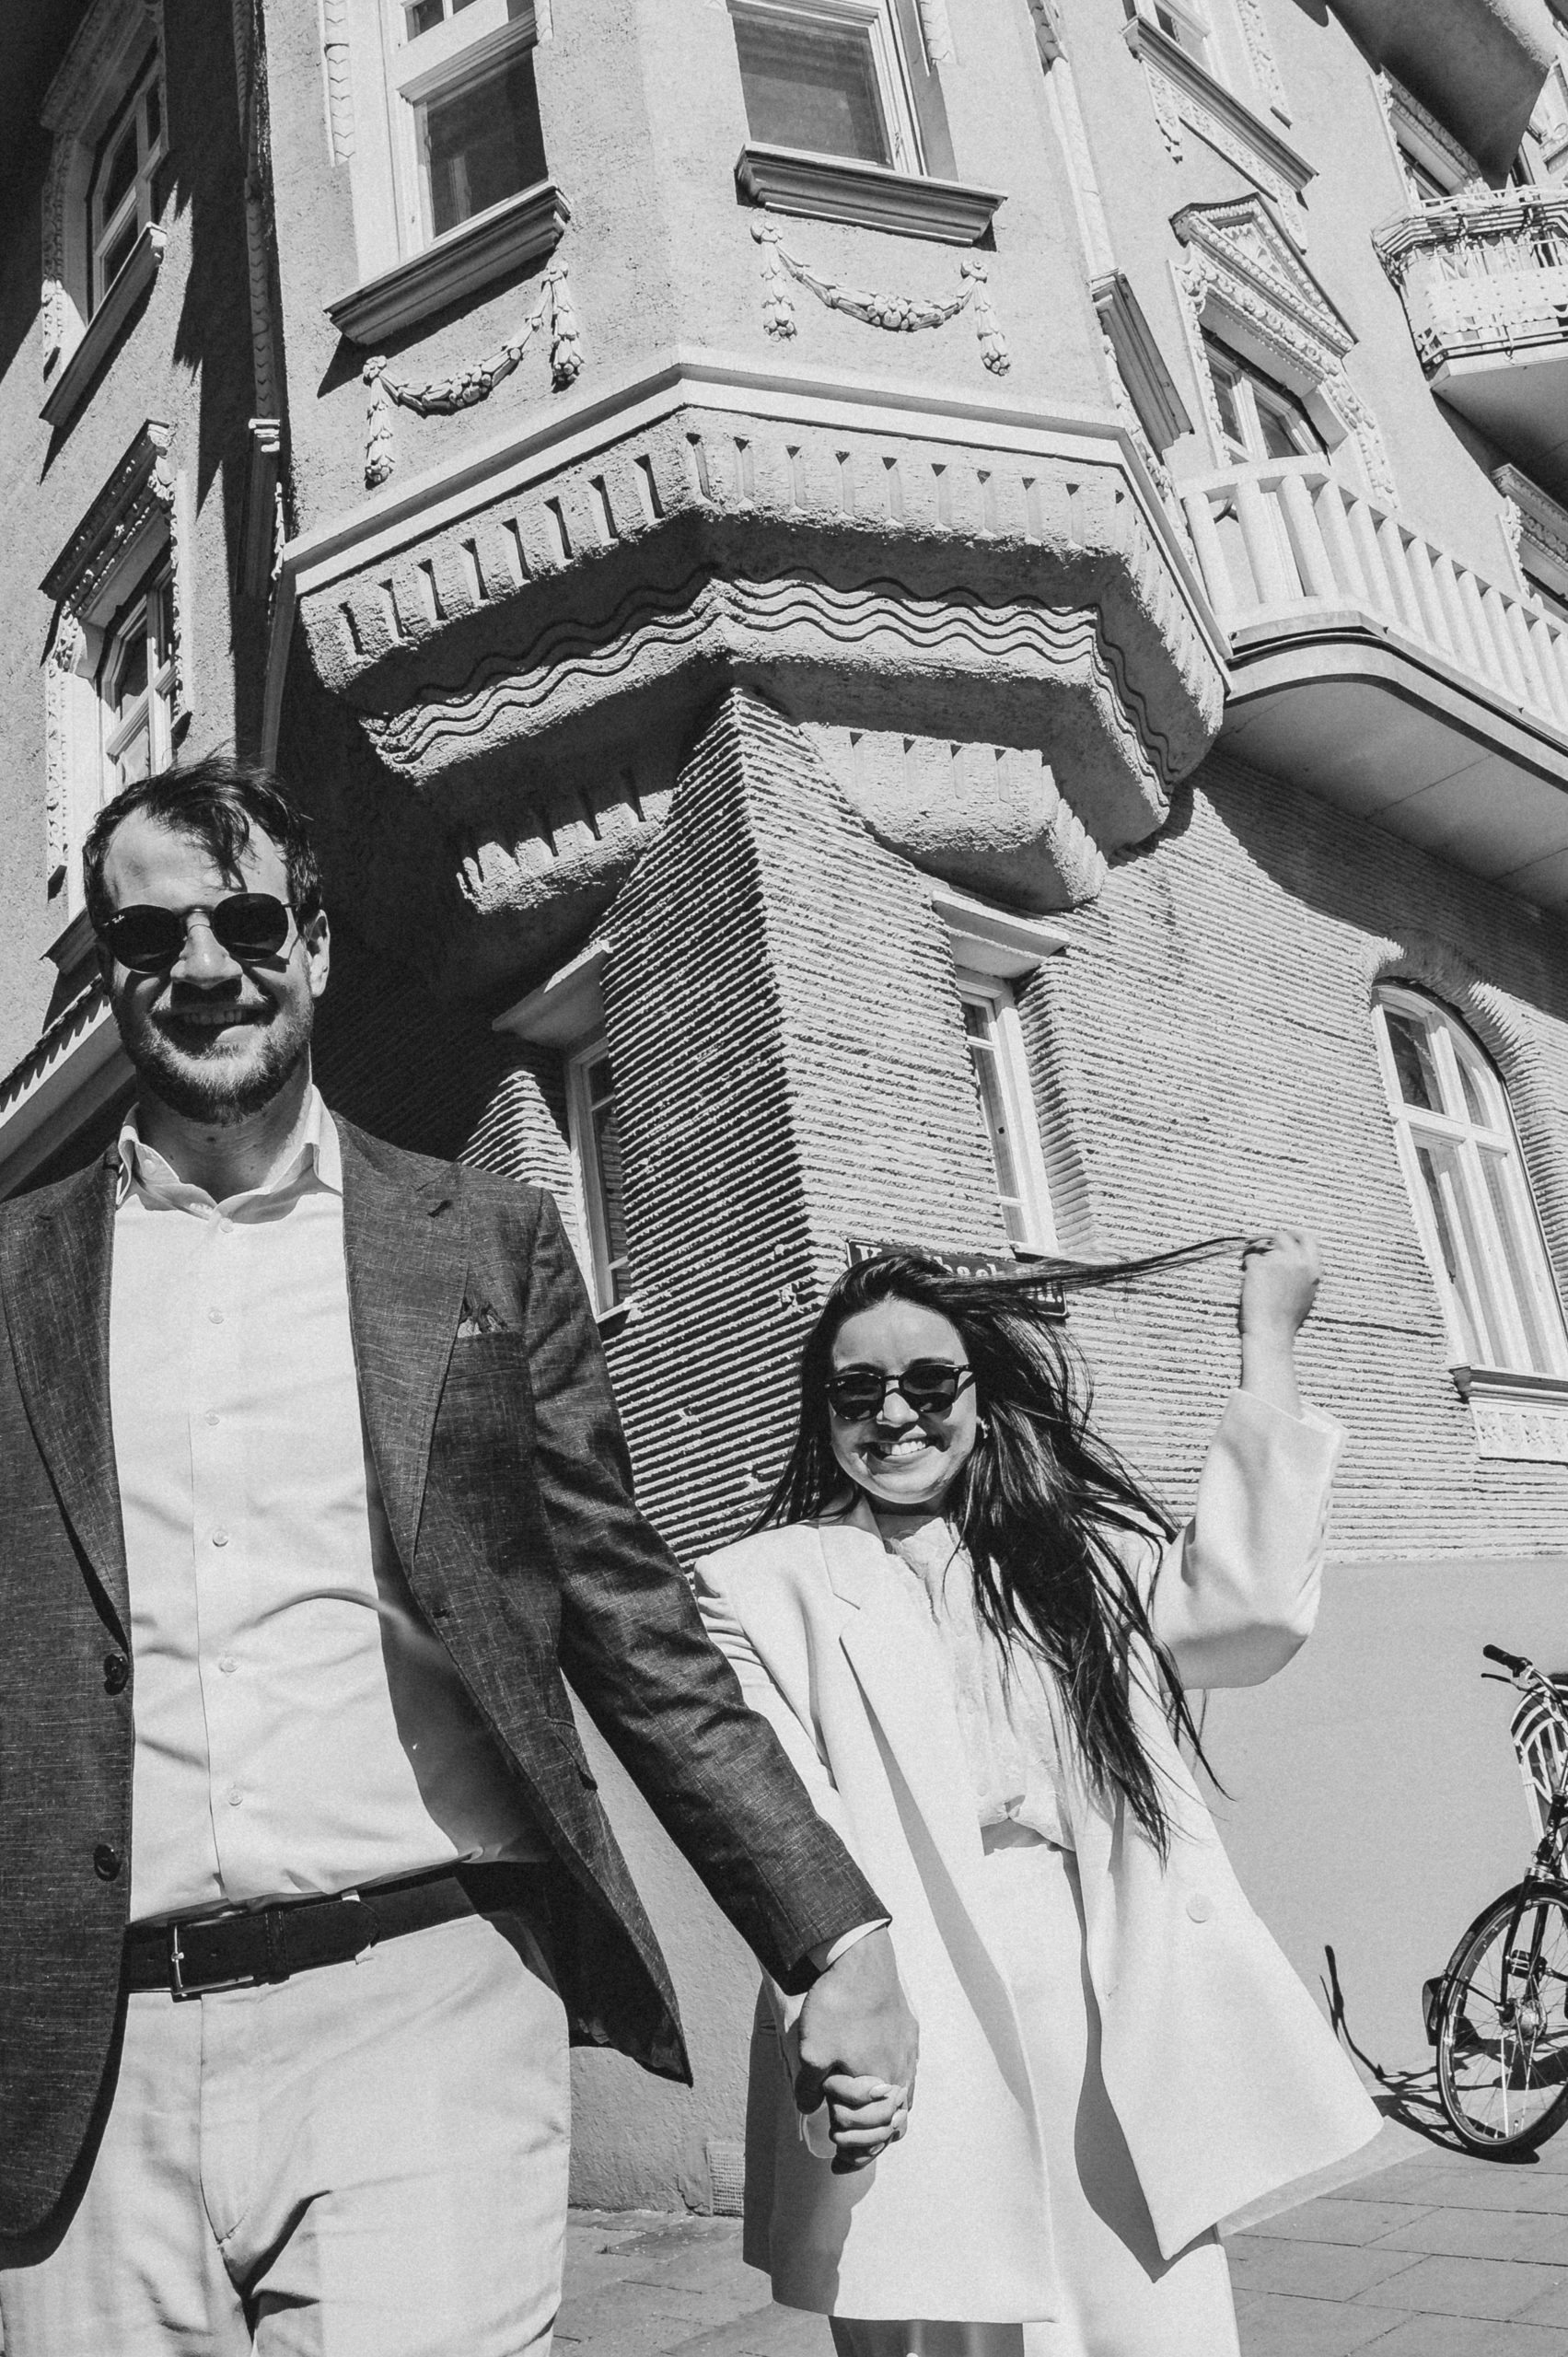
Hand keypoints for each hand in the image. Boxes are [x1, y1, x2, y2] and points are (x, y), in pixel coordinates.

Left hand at [795, 1929, 917, 2173]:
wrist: (860, 1958)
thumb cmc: (837, 2008)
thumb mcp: (812, 2053)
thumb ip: (810, 2089)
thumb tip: (808, 2107)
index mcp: (883, 2086)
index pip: (875, 2135)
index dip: (854, 2151)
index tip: (835, 2157)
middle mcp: (903, 2073)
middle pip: (894, 2122)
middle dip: (868, 2138)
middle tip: (845, 2143)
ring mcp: (909, 2050)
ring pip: (903, 2098)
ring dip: (882, 2115)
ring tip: (861, 2119)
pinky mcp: (908, 2030)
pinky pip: (905, 2070)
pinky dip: (891, 2087)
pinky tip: (875, 2081)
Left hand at [1238, 1226, 1321, 1342]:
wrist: (1272, 1333)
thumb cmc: (1286, 1319)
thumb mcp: (1306, 1293)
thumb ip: (1303, 1272)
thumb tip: (1293, 1256)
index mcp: (1313, 1269)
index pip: (1308, 1238)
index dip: (1293, 1234)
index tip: (1282, 1236)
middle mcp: (1298, 1262)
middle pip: (1282, 1236)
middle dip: (1268, 1237)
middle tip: (1256, 1243)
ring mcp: (1279, 1262)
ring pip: (1262, 1246)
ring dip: (1254, 1252)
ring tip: (1249, 1270)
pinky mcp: (1260, 1266)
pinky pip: (1250, 1257)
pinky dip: (1246, 1266)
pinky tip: (1246, 1280)